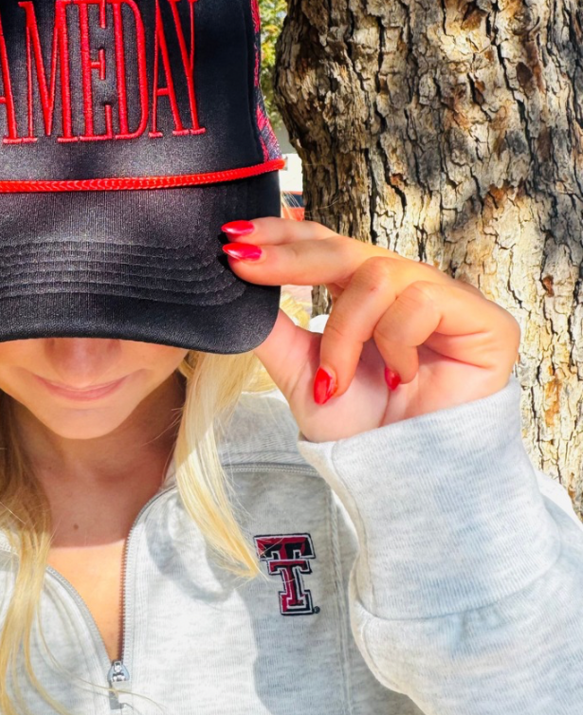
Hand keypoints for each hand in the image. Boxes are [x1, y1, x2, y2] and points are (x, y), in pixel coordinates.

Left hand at [221, 217, 521, 442]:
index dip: (280, 234)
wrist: (403, 480)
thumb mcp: (301, 375)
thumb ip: (273, 331)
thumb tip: (234, 291)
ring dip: (344, 334)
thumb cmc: (360, 429)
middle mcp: (402, 287)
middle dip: (288, 258)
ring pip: (376, 276)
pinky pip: (421, 301)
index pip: (321, 243)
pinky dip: (396, 343)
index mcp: (361, 293)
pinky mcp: (483, 319)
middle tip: (243, 261)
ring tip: (335, 381)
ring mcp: (443, 299)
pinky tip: (400, 380)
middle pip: (343, 247)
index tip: (231, 236)